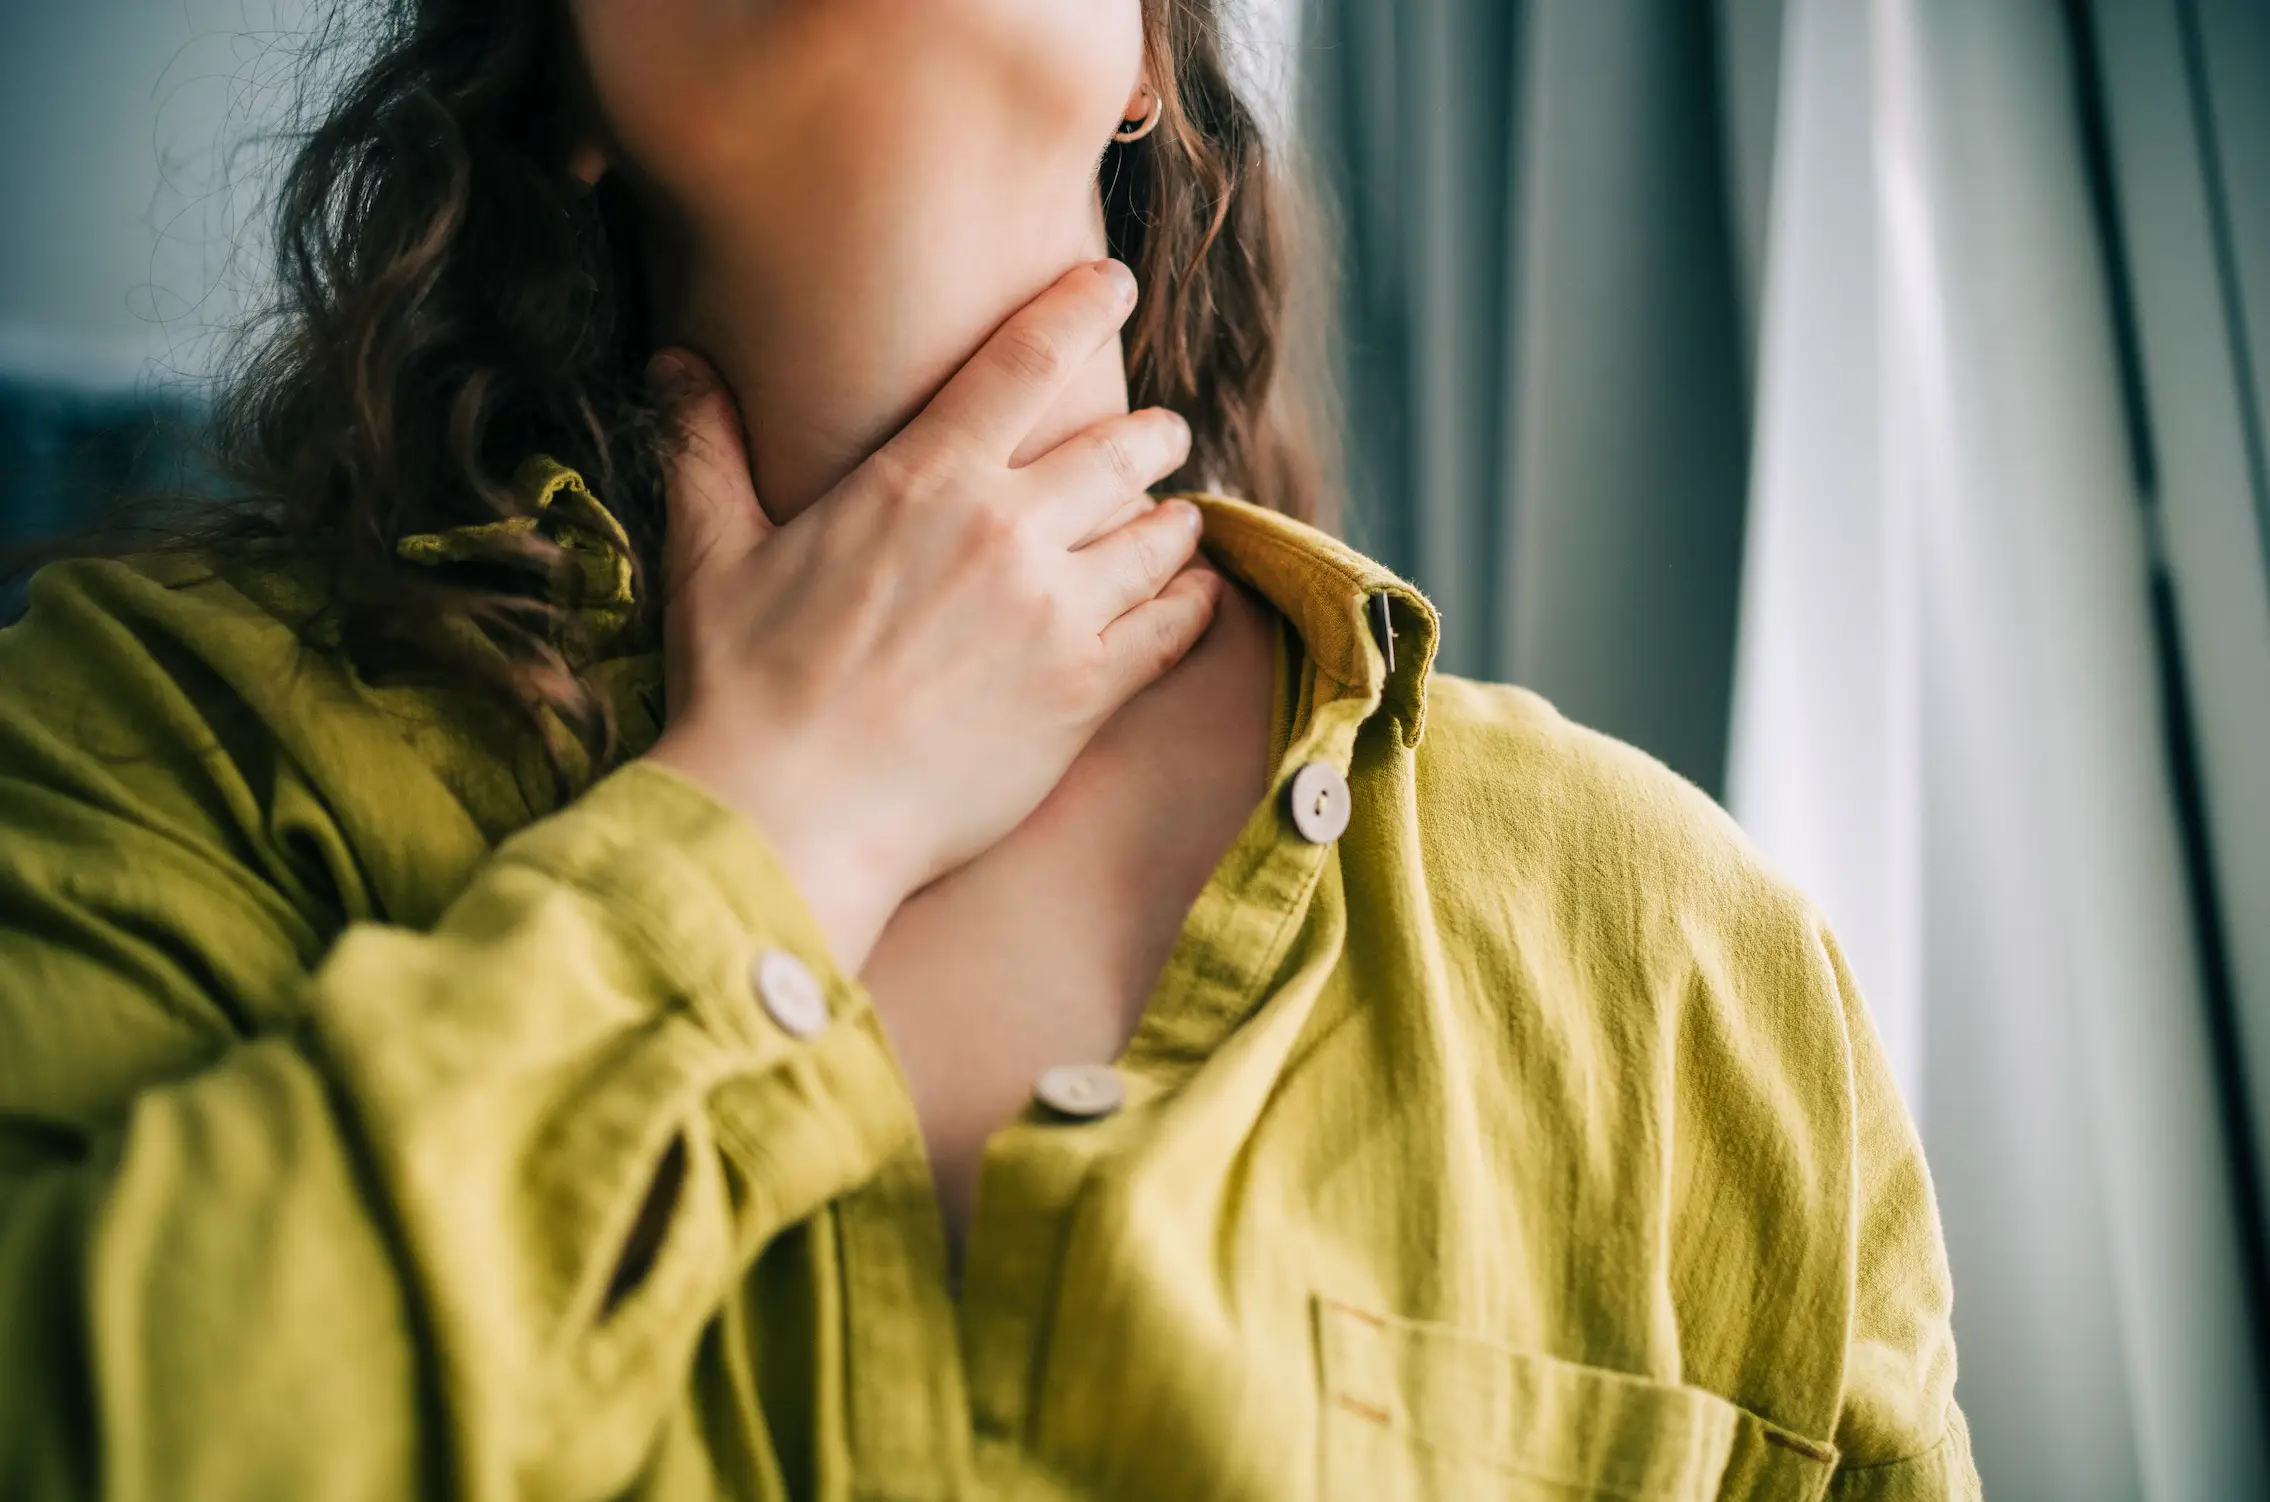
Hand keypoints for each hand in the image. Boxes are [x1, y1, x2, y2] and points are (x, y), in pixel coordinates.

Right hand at [642, 259, 1223, 972]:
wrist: (790, 818)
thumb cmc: (741, 689)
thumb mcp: (712, 554)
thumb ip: (706, 450)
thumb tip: (674, 364)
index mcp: (922, 478)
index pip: (1025, 360)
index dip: (1080, 308)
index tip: (1112, 285)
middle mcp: (1005, 529)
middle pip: (1118, 449)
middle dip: (1148, 435)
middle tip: (1161, 434)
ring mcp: (1055, 612)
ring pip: (1158, 535)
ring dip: (1174, 519)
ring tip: (1177, 519)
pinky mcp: (1085, 693)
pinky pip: (1174, 626)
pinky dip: (1194, 602)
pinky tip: (1200, 595)